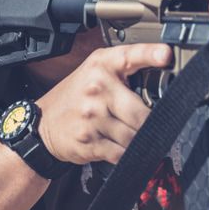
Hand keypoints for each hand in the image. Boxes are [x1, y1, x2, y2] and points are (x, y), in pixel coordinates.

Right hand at [35, 44, 172, 164]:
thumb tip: (166, 81)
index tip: (166, 54)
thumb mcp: (94, 72)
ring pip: (134, 137)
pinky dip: (126, 155)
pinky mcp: (89, 141)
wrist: (42, 125)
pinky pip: (122, 154)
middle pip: (142, 114)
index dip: (151, 54)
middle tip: (146, 124)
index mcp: (102, 65)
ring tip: (127, 134)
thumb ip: (125, 71)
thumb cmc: (75, 97)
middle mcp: (97, 88)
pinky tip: (119, 147)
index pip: (130, 55)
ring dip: (137, 141)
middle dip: (149, 124)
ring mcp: (92, 116)